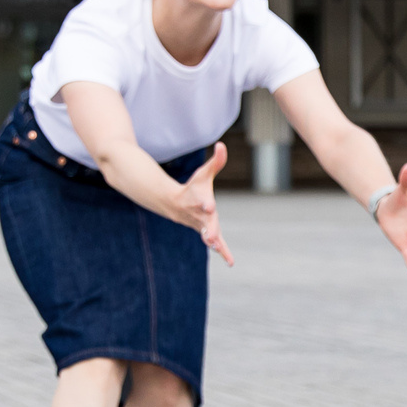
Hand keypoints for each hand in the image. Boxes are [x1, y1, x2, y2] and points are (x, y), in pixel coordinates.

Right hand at [177, 142, 231, 265]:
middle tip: (210, 237)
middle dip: (208, 229)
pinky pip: (215, 243)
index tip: (209, 205)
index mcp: (199, 200)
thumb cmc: (194, 187)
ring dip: (212, 241)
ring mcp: (201, 226)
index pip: (202, 201)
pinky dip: (222, 251)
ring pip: (207, 235)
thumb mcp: (204, 173)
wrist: (175, 204)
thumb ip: (216, 162)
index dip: (205, 203)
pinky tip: (231, 262)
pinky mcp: (206, 233)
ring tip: (217, 248)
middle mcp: (199, 215)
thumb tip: (222, 144)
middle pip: (204, 223)